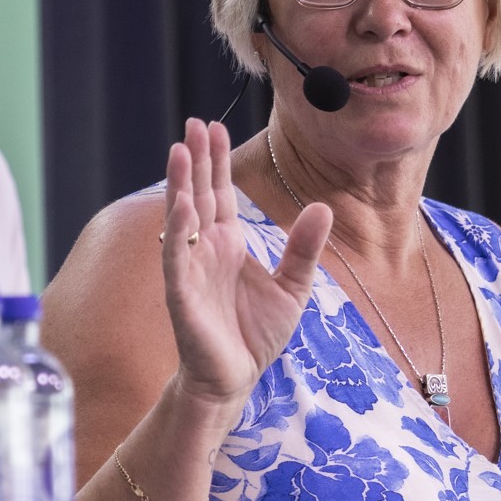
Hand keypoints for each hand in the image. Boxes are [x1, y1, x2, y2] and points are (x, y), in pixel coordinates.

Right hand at [162, 119, 330, 415]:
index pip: (219, 193)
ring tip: (180, 149)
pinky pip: (177, 258)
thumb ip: (304, 248)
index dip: (216, 160)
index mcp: (227, 243)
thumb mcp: (293, 287)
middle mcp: (205, 249)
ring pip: (182, 218)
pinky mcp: (181, 295)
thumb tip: (323, 207)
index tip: (214, 126)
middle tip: (193, 122)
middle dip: (196, 159)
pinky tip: (181, 206)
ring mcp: (190, 269)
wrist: (235, 378)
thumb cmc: (255, 334)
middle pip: (198, 194)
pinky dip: (178, 232)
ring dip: (180, 184)